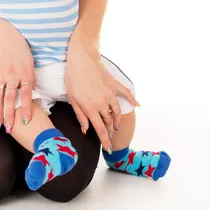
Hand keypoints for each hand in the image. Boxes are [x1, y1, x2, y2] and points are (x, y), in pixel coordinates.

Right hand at [0, 16, 34, 132]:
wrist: (2, 34)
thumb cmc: (19, 48)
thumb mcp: (30, 62)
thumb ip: (30, 78)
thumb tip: (33, 94)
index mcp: (25, 73)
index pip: (27, 95)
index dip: (25, 109)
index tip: (25, 121)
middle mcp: (12, 75)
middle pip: (10, 100)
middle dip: (10, 116)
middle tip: (10, 129)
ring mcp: (0, 74)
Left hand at [66, 29, 138, 150]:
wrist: (81, 59)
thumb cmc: (73, 79)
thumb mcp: (72, 99)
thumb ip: (81, 116)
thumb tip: (86, 130)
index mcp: (91, 108)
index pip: (100, 129)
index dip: (105, 141)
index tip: (108, 149)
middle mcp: (103, 103)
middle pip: (110, 122)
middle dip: (110, 131)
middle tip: (109, 136)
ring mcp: (110, 93)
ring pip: (117, 111)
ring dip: (117, 120)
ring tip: (115, 125)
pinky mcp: (114, 84)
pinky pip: (125, 93)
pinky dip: (132, 99)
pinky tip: (136, 104)